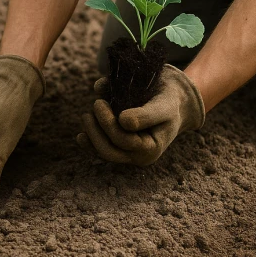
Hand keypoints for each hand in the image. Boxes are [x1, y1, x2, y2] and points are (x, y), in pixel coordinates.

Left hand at [76, 65, 204, 164]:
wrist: (174, 102)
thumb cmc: (168, 100)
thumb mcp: (163, 105)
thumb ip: (146, 114)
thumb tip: (122, 121)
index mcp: (152, 147)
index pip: (124, 141)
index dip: (107, 123)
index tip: (100, 101)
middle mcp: (140, 155)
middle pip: (110, 151)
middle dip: (96, 131)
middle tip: (94, 105)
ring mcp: (130, 154)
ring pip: (105, 152)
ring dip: (92, 135)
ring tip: (87, 115)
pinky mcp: (122, 148)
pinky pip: (103, 151)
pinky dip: (90, 144)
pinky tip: (81, 137)